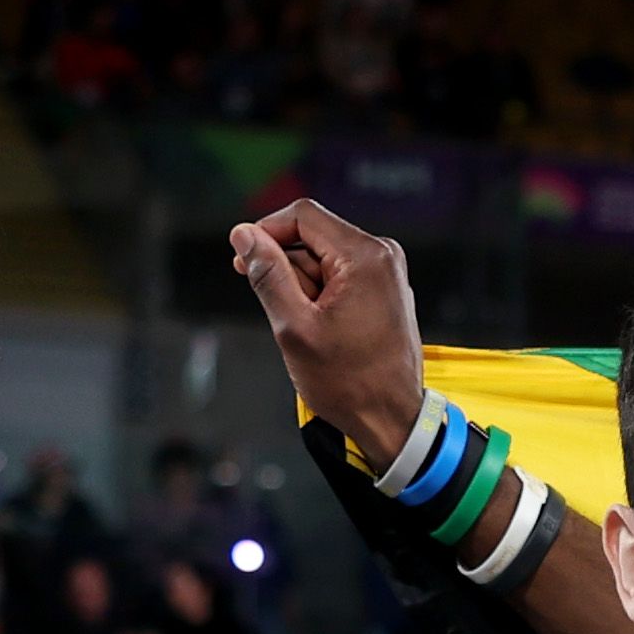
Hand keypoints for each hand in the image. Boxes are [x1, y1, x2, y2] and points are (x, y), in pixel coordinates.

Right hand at [224, 199, 426, 463]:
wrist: (391, 418)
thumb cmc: (348, 382)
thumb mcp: (294, 327)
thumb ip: (267, 275)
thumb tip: (243, 235)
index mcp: (364, 256)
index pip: (303, 215)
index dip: (265, 231)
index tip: (243, 260)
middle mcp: (381, 255)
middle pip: (312, 236)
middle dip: (284, 266)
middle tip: (274, 307)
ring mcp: (386, 272)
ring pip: (323, 258)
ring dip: (301, 285)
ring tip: (305, 328)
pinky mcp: (383, 289)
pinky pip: (340, 275)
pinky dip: (319, 295)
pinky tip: (319, 329)